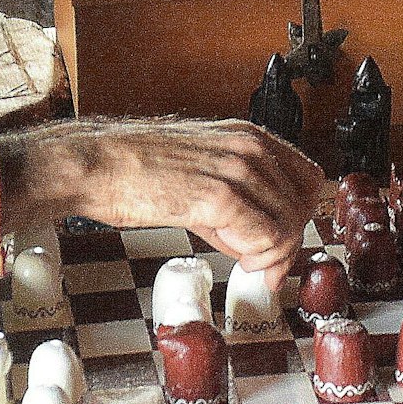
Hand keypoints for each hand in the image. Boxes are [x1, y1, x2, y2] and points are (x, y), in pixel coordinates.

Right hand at [3, 118, 325, 286]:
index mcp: (247, 136)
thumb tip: (259, 247)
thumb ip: (235, 206)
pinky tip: (233, 256)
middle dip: (288, 242)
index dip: (299, 215)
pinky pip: (266, 238)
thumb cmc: (133, 169)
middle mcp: (250, 146)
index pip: (308, 176)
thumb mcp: (198, 176)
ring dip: (271, 253)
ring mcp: (237, 169)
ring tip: (241, 259)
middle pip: (304, 203)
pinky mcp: (220, 196)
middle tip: (264, 267)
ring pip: (289, 224)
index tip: (280, 244)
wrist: (94, 164)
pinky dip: (257, 256)